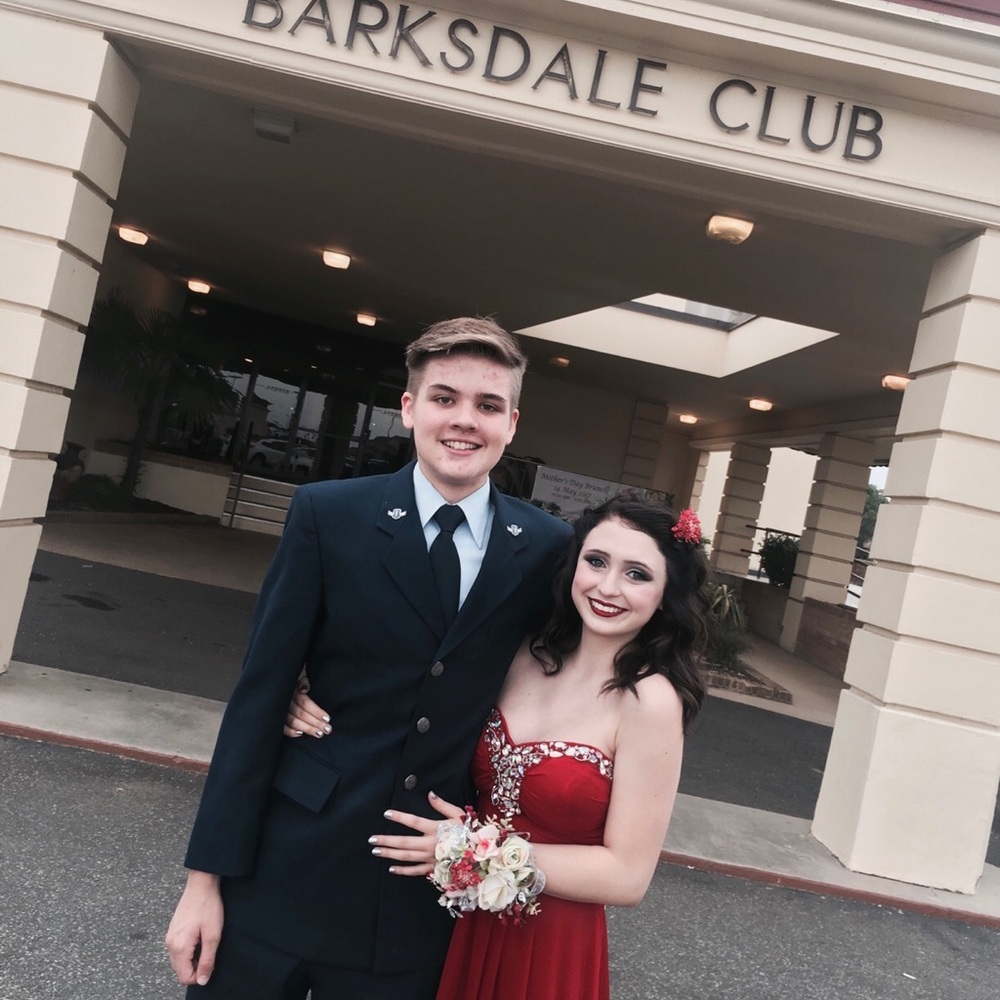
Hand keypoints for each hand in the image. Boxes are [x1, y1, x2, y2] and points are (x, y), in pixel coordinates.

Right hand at [164, 871, 223, 986]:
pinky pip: (178, 950)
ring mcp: (169, 937)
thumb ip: (207, 960)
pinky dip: (188, 950)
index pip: (184, 977)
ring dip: (192, 958)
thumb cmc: (208, 906)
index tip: (210, 963)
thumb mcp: (213, 935)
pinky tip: (199, 937)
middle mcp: (170, 944)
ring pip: (179, 961)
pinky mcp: (172, 931)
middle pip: (180, 971)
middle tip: (209, 951)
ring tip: (205, 942)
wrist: (201, 884)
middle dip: (195, 967)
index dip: (199, 976)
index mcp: (179, 947)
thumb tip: (203, 980)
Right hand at [282, 676, 331, 738]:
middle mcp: (285, 700)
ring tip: (319, 733)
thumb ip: (304, 681)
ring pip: (292, 721)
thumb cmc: (297, 682)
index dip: (316, 711)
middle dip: (315, 723)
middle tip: (327, 730)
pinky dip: (290, 732)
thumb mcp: (301, 676)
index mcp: (292, 689)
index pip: (305, 702)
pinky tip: (301, 734)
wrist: (282, 685)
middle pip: (300, 714)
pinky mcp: (276, 718)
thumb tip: (305, 688)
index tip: (327, 719)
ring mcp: (280, 710)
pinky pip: (282, 727)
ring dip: (306, 728)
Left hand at [370, 792, 465, 876]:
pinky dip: (403, 871)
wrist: (479, 854)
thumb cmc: (468, 831)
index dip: (400, 817)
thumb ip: (442, 805)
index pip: (414, 821)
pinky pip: (416, 871)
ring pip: (407, 857)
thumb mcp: (457, 814)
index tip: (387, 814)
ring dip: (390, 854)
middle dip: (387, 840)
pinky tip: (392, 869)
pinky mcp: (433, 868)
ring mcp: (430, 858)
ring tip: (376, 851)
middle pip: (405, 842)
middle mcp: (430, 844)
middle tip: (372, 839)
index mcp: (436, 828)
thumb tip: (430, 794)